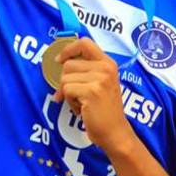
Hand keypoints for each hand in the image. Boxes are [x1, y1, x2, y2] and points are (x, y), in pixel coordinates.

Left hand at [53, 38, 131, 152]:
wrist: (115, 132)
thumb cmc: (105, 110)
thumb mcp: (102, 83)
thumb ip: (88, 70)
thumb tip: (61, 62)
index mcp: (108, 63)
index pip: (84, 43)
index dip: (68, 49)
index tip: (60, 60)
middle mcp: (105, 68)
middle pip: (69, 64)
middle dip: (65, 81)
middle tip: (74, 96)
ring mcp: (99, 79)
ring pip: (65, 78)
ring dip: (68, 93)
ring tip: (82, 103)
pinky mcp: (91, 91)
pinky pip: (67, 90)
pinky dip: (69, 102)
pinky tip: (82, 109)